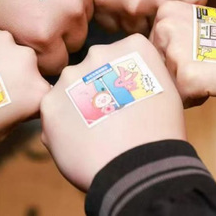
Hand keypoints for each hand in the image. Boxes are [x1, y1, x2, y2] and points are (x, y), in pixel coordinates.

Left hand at [0, 0, 98, 75]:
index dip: (46, 56)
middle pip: (76, 40)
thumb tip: (27, 54)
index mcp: (42, 36)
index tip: (38, 44)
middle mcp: (68, 15)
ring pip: (86, 12)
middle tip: (46, 16)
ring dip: (72, 8)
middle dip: (62, 34)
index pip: (57, 64)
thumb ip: (16, 44)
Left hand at [0, 20, 50, 145]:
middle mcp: (27, 60)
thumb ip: (19, 114)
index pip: (45, 91)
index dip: (33, 98)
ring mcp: (6, 40)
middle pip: (29, 66)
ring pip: (9, 47)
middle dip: (16, 74)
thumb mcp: (1, 133)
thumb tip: (21, 104)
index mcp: (36, 90)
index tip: (19, 102)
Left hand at [40, 34, 185, 190]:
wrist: (139, 168)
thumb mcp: (166, 91)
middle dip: (99, 90)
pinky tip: (82, 142)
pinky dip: (64, 126)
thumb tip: (129, 81)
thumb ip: (141, 76)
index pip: (122, 57)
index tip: (131, 101)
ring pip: (71, 90)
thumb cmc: (160, 134)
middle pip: (94, 70)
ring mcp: (71, 77)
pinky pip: (55, 111)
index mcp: (131, 48)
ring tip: (96, 134)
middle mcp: (98, 53)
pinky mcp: (50, 103)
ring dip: (78, 106)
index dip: (125, 82)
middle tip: (111, 118)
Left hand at [151, 1, 215, 105]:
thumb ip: (171, 36)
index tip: (201, 50)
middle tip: (209, 62)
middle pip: (155, 68)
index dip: (175, 57)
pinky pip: (181, 99)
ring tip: (215, 70)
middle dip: (178, 72)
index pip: (152, 50)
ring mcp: (174, 52)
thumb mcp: (196, 25)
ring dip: (188, 85)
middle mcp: (164, 28)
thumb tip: (146, 64)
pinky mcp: (186, 77)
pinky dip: (198, 98)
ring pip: (167, 84)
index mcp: (165, 12)